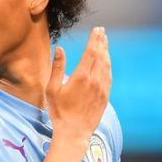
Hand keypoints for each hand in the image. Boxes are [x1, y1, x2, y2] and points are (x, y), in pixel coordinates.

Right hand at [46, 27, 111, 151]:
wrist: (74, 132)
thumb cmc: (59, 111)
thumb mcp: (52, 89)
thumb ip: (57, 67)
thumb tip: (60, 49)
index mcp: (81, 77)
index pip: (91, 52)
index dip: (95, 39)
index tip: (97, 29)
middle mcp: (95, 81)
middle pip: (101, 56)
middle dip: (102, 42)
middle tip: (102, 31)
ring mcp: (102, 89)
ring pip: (107, 65)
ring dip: (106, 52)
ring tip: (104, 43)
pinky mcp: (105, 96)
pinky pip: (109, 76)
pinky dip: (108, 65)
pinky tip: (106, 62)